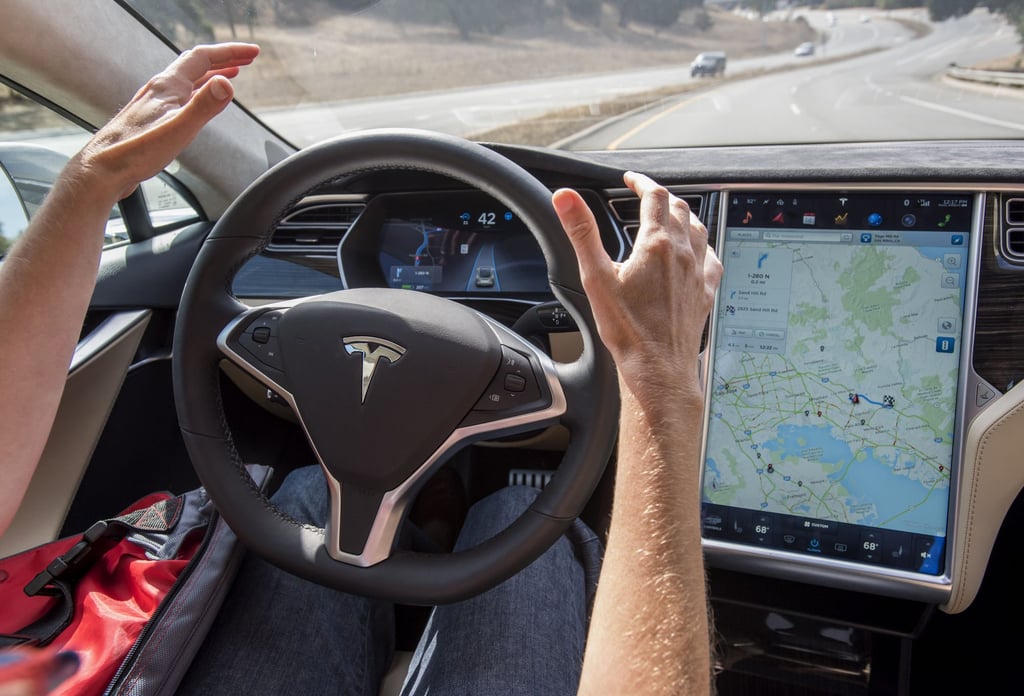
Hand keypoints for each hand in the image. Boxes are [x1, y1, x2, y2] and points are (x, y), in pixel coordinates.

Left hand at [76, 42, 259, 200]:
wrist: (103, 170)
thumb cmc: (135, 152)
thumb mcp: (179, 129)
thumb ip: (204, 106)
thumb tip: (226, 84)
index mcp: (168, 86)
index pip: (204, 57)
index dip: (231, 52)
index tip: (253, 53)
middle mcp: (160, 90)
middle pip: (196, 65)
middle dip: (225, 59)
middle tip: (247, 60)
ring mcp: (154, 103)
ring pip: (188, 81)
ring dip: (212, 75)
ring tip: (229, 76)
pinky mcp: (151, 119)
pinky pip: (181, 97)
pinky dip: (198, 93)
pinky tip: (198, 105)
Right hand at [552, 171, 721, 397]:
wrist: (658, 369)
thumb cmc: (627, 330)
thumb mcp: (595, 277)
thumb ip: (581, 232)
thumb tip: (566, 198)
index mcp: (657, 244)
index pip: (654, 195)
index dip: (641, 182)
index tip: (631, 180)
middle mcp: (683, 253)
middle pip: (679, 209)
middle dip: (661, 197)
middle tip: (646, 196)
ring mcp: (697, 273)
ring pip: (699, 229)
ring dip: (684, 216)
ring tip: (671, 216)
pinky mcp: (705, 293)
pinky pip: (711, 259)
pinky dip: (703, 246)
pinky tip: (698, 252)